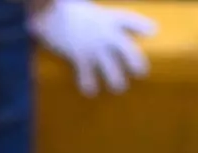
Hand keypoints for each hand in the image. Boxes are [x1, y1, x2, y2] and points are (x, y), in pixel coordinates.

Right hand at [29, 0, 155, 95]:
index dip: (141, 25)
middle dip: (135, 62)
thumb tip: (96, 28)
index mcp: (107, 17)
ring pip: (111, 67)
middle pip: (127, 49)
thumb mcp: (86, 10)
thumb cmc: (63, 9)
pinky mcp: (79, 56)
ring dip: (116, 80)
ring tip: (119, 88)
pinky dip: (88, 84)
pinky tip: (90, 92)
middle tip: (142, 73)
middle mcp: (105, 32)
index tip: (153, 32)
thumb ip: (94, 18)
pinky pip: (87, 75)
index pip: (129, 20)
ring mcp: (93, 45)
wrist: (49, 12)